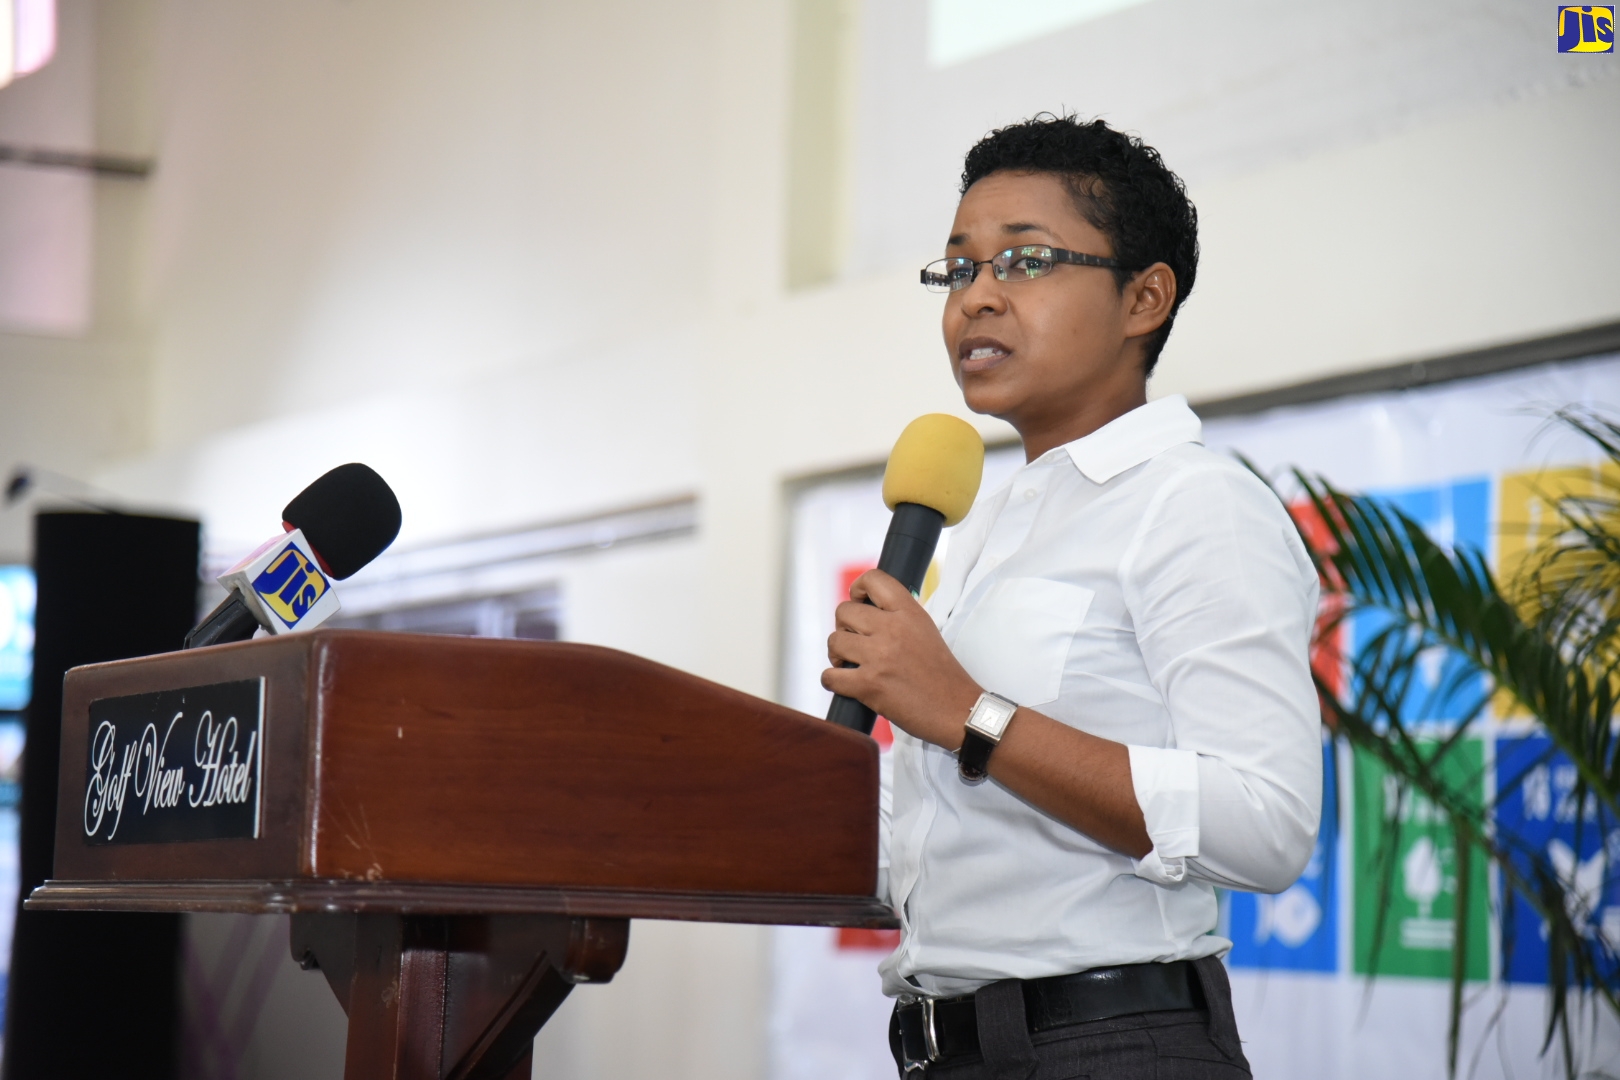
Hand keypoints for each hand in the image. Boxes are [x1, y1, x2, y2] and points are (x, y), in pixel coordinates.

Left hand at [821, 570, 981, 749]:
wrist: (957, 710)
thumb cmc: (941, 675)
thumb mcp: (925, 631)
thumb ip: (898, 617)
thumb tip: (864, 612)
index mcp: (909, 612)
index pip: (873, 579)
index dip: (858, 589)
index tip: (858, 603)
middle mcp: (893, 629)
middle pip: (843, 610)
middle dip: (843, 627)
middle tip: (854, 643)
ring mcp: (879, 656)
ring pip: (834, 641)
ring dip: (836, 654)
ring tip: (849, 664)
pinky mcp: (869, 685)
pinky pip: (830, 676)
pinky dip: (832, 681)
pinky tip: (845, 683)